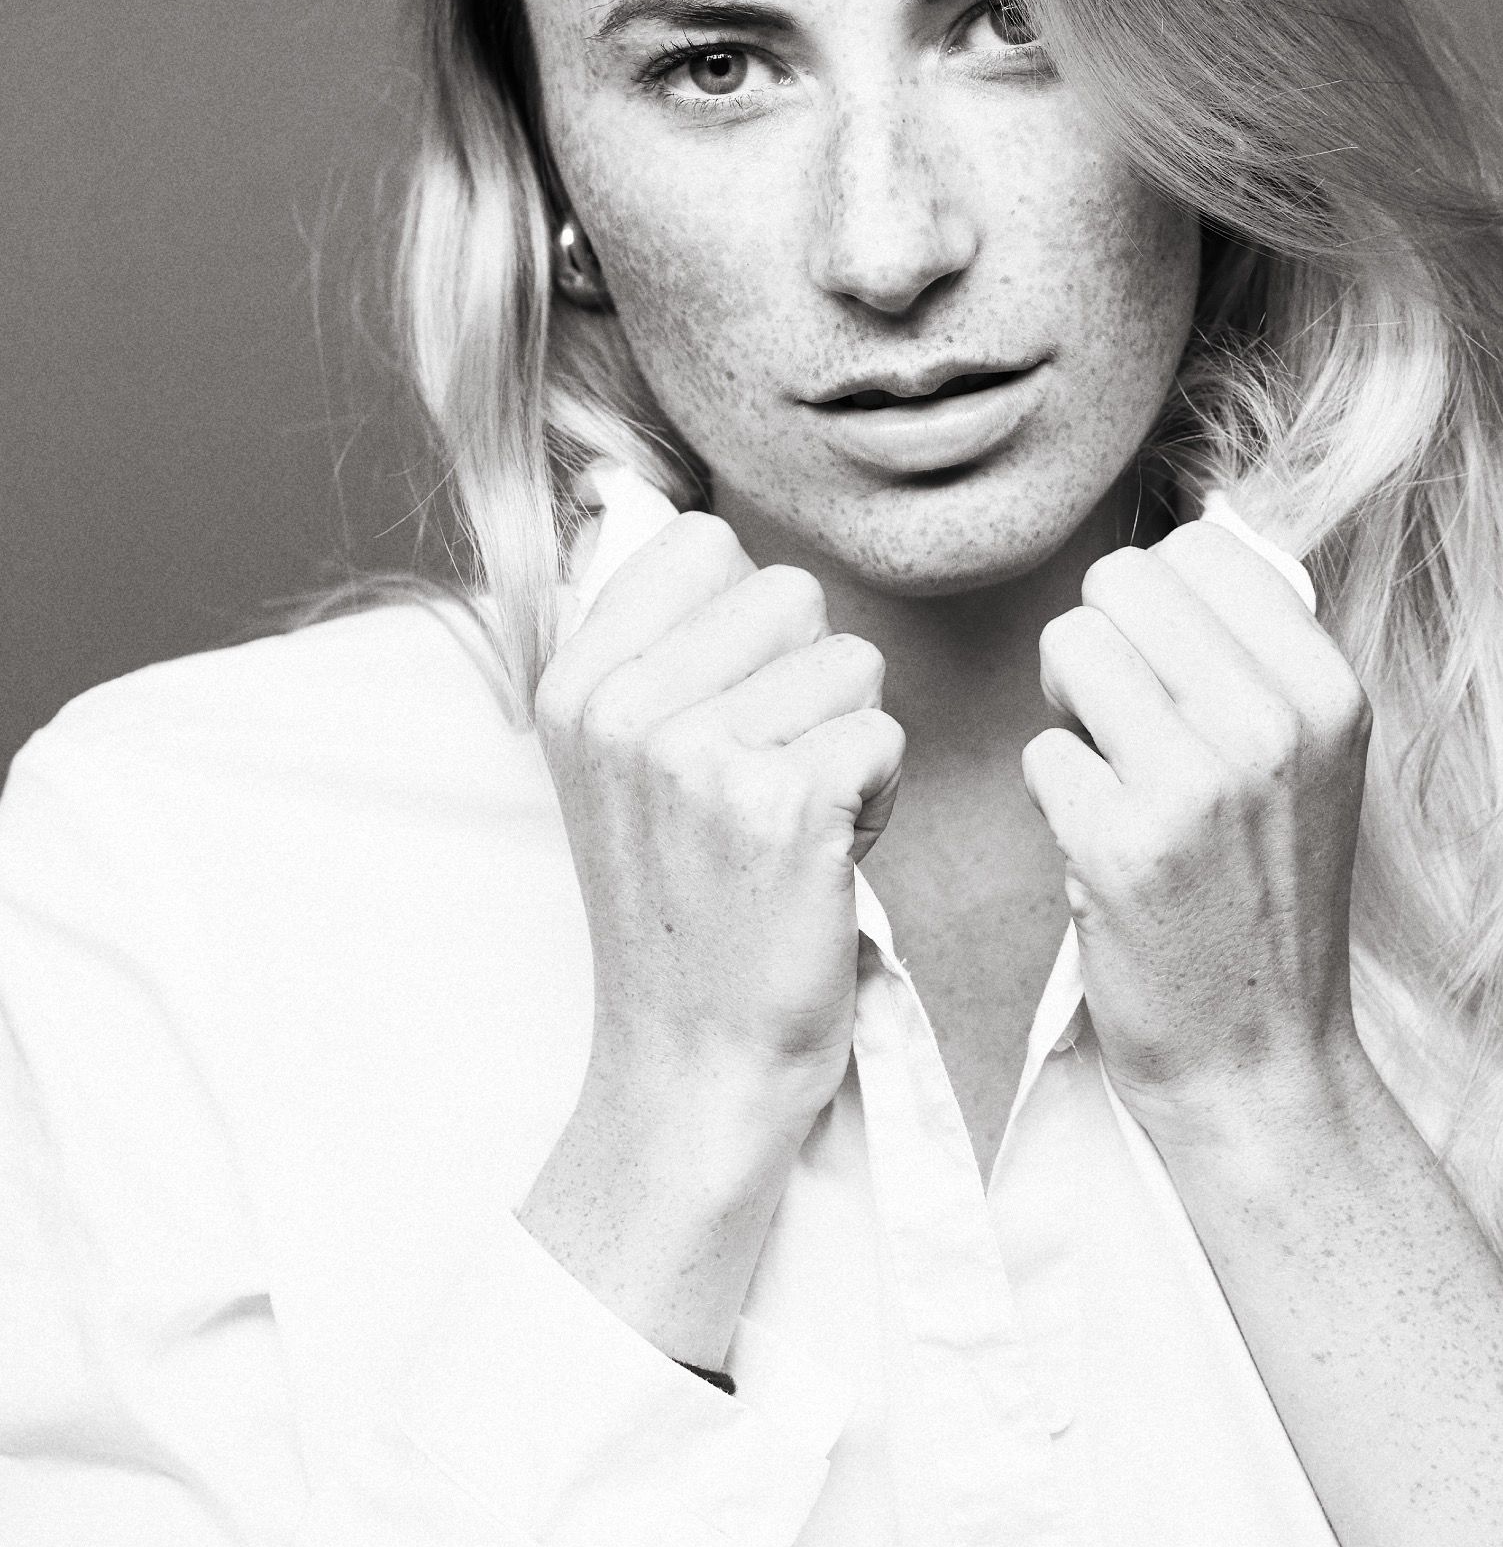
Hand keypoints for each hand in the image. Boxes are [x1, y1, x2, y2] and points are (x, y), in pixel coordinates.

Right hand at [534, 509, 904, 1154]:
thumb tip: (634, 487)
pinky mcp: (779, 801)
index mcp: (575, 680)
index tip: (722, 714)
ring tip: (792, 823)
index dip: (749, 624)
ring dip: (848, 742)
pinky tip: (824, 858)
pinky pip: (882, 733)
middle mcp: (622, 707)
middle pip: (793, 593)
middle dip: (808, 681)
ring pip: (852, 663)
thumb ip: (644, 634)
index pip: (707, 541)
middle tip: (765, 782)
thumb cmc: (685, 901)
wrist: (694, 1059)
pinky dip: (878, 797)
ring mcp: (695, 753)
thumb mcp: (621, 756)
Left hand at [1022, 519, 1370, 1133]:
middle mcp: (1272, 725)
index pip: (1196, 551)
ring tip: (1112, 777)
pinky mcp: (1121, 846)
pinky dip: (1054, 797)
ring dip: (1068, 709)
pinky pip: (1040, 751)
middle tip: (1127, 729)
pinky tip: (1101, 848)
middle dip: (1102, 644)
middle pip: (1120, 584)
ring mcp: (1197, 785)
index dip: (1157, 611)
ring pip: (1069, 646)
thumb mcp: (1309, 760)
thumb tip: (1180, 543)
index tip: (1174, 682)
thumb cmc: (1266, 896)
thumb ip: (1255, 652)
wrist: (1261, 1060)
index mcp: (1327, 690)